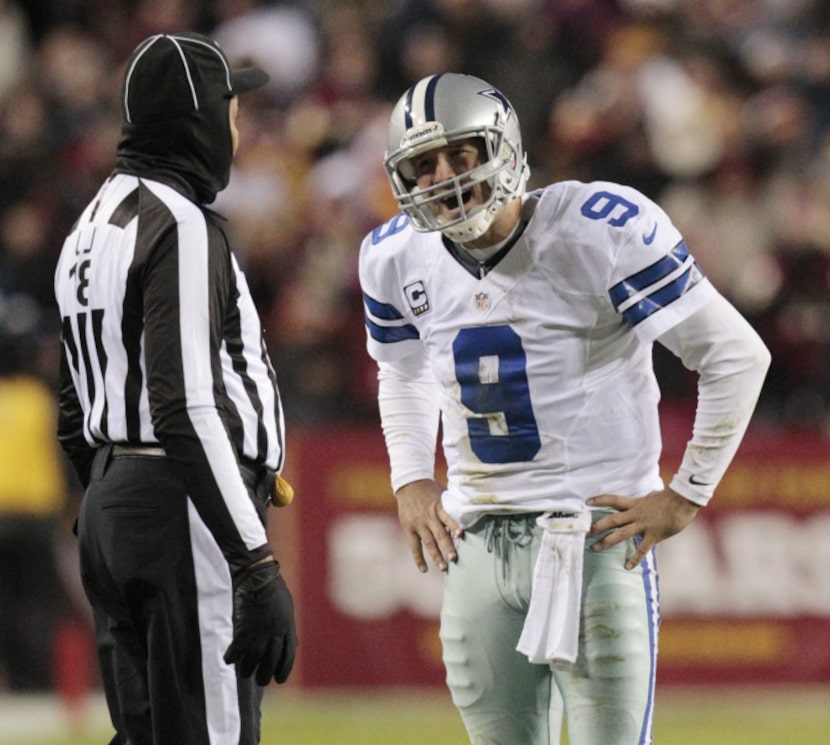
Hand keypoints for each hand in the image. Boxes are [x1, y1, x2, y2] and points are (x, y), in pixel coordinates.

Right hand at [223, 560, 297, 684]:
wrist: (260, 576)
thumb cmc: (275, 590)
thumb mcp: (287, 609)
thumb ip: (288, 628)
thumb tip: (294, 645)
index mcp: (288, 627)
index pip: (288, 656)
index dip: (284, 669)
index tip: (279, 679)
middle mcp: (275, 633)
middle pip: (271, 661)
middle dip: (265, 674)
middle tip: (261, 681)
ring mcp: (260, 631)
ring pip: (253, 659)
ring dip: (248, 669)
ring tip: (244, 673)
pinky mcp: (244, 628)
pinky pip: (237, 648)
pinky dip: (232, 656)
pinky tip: (228, 660)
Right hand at [396, 479, 462, 572]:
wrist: (409, 484)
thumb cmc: (430, 490)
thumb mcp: (442, 494)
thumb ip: (451, 507)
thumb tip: (469, 515)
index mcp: (438, 507)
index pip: (447, 518)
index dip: (454, 526)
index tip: (461, 535)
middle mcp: (428, 517)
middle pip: (439, 534)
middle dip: (447, 547)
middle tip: (454, 559)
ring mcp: (418, 524)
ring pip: (428, 543)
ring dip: (436, 557)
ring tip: (444, 568)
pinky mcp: (409, 529)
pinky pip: (414, 546)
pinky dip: (419, 559)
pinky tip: (424, 570)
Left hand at [587, 488, 699, 569]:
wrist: (683, 502)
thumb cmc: (670, 499)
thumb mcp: (652, 497)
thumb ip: (643, 501)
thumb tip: (643, 499)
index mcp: (634, 503)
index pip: (612, 500)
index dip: (599, 500)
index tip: (586, 502)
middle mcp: (635, 514)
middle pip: (612, 519)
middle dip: (598, 526)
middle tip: (586, 532)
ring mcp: (643, 525)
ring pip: (621, 533)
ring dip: (607, 541)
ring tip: (595, 548)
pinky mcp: (653, 535)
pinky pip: (642, 549)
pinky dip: (635, 558)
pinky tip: (627, 566)